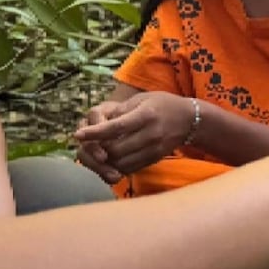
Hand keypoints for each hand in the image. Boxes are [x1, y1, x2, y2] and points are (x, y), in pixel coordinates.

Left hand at [74, 92, 196, 180]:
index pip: (116, 127)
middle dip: (97, 150)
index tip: (78, 135)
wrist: (190, 119)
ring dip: (105, 161)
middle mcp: (151, 134)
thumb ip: (120, 111)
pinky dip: (116, 166)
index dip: (95, 132)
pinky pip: (130, 168)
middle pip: (115, 150)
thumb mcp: (142, 99)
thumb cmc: (162, 104)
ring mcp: (153, 149)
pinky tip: (111, 158)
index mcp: (146, 115)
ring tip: (99, 152)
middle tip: (89, 145)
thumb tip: (97, 124)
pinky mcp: (154, 159)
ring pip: (120, 163)